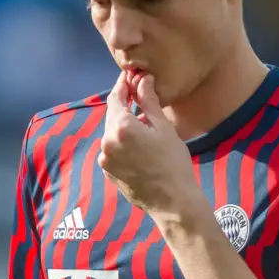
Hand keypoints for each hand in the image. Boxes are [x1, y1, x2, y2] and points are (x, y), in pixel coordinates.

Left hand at [98, 71, 202, 215]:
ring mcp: (104, 159)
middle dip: (123, 104)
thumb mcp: (163, 128)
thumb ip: (149, 102)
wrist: (172, 202)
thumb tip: (142, 80)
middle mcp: (106, 142)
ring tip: (142, 122)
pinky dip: (121, 141)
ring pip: (111, 132)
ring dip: (123, 124)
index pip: (116, 97)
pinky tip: (137, 143)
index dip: (123, 85)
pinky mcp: (107, 171)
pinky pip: (112, 149)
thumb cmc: (173, 163)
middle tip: (138, 94)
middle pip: (112, 114)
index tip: (130, 76)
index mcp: (120, 128)